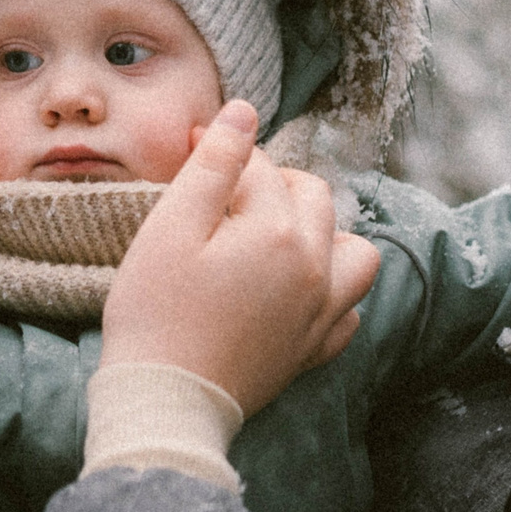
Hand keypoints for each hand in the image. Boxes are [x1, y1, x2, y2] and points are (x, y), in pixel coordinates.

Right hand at [101, 100, 379, 413]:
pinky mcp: (314, 351)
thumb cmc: (155, 312)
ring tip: (275, 237)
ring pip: (355, 252)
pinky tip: (294, 290)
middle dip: (275, 186)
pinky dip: (331, 290)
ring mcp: (322, 313)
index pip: (264, 170)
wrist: (165, 400)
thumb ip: (213, 165)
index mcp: (279, 231)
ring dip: (323, 234)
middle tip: (224, 197)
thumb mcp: (171, 227)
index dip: (223, 152)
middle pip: (314, 199)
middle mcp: (316, 268)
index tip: (190, 151)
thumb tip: (245, 112)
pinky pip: (348, 309)